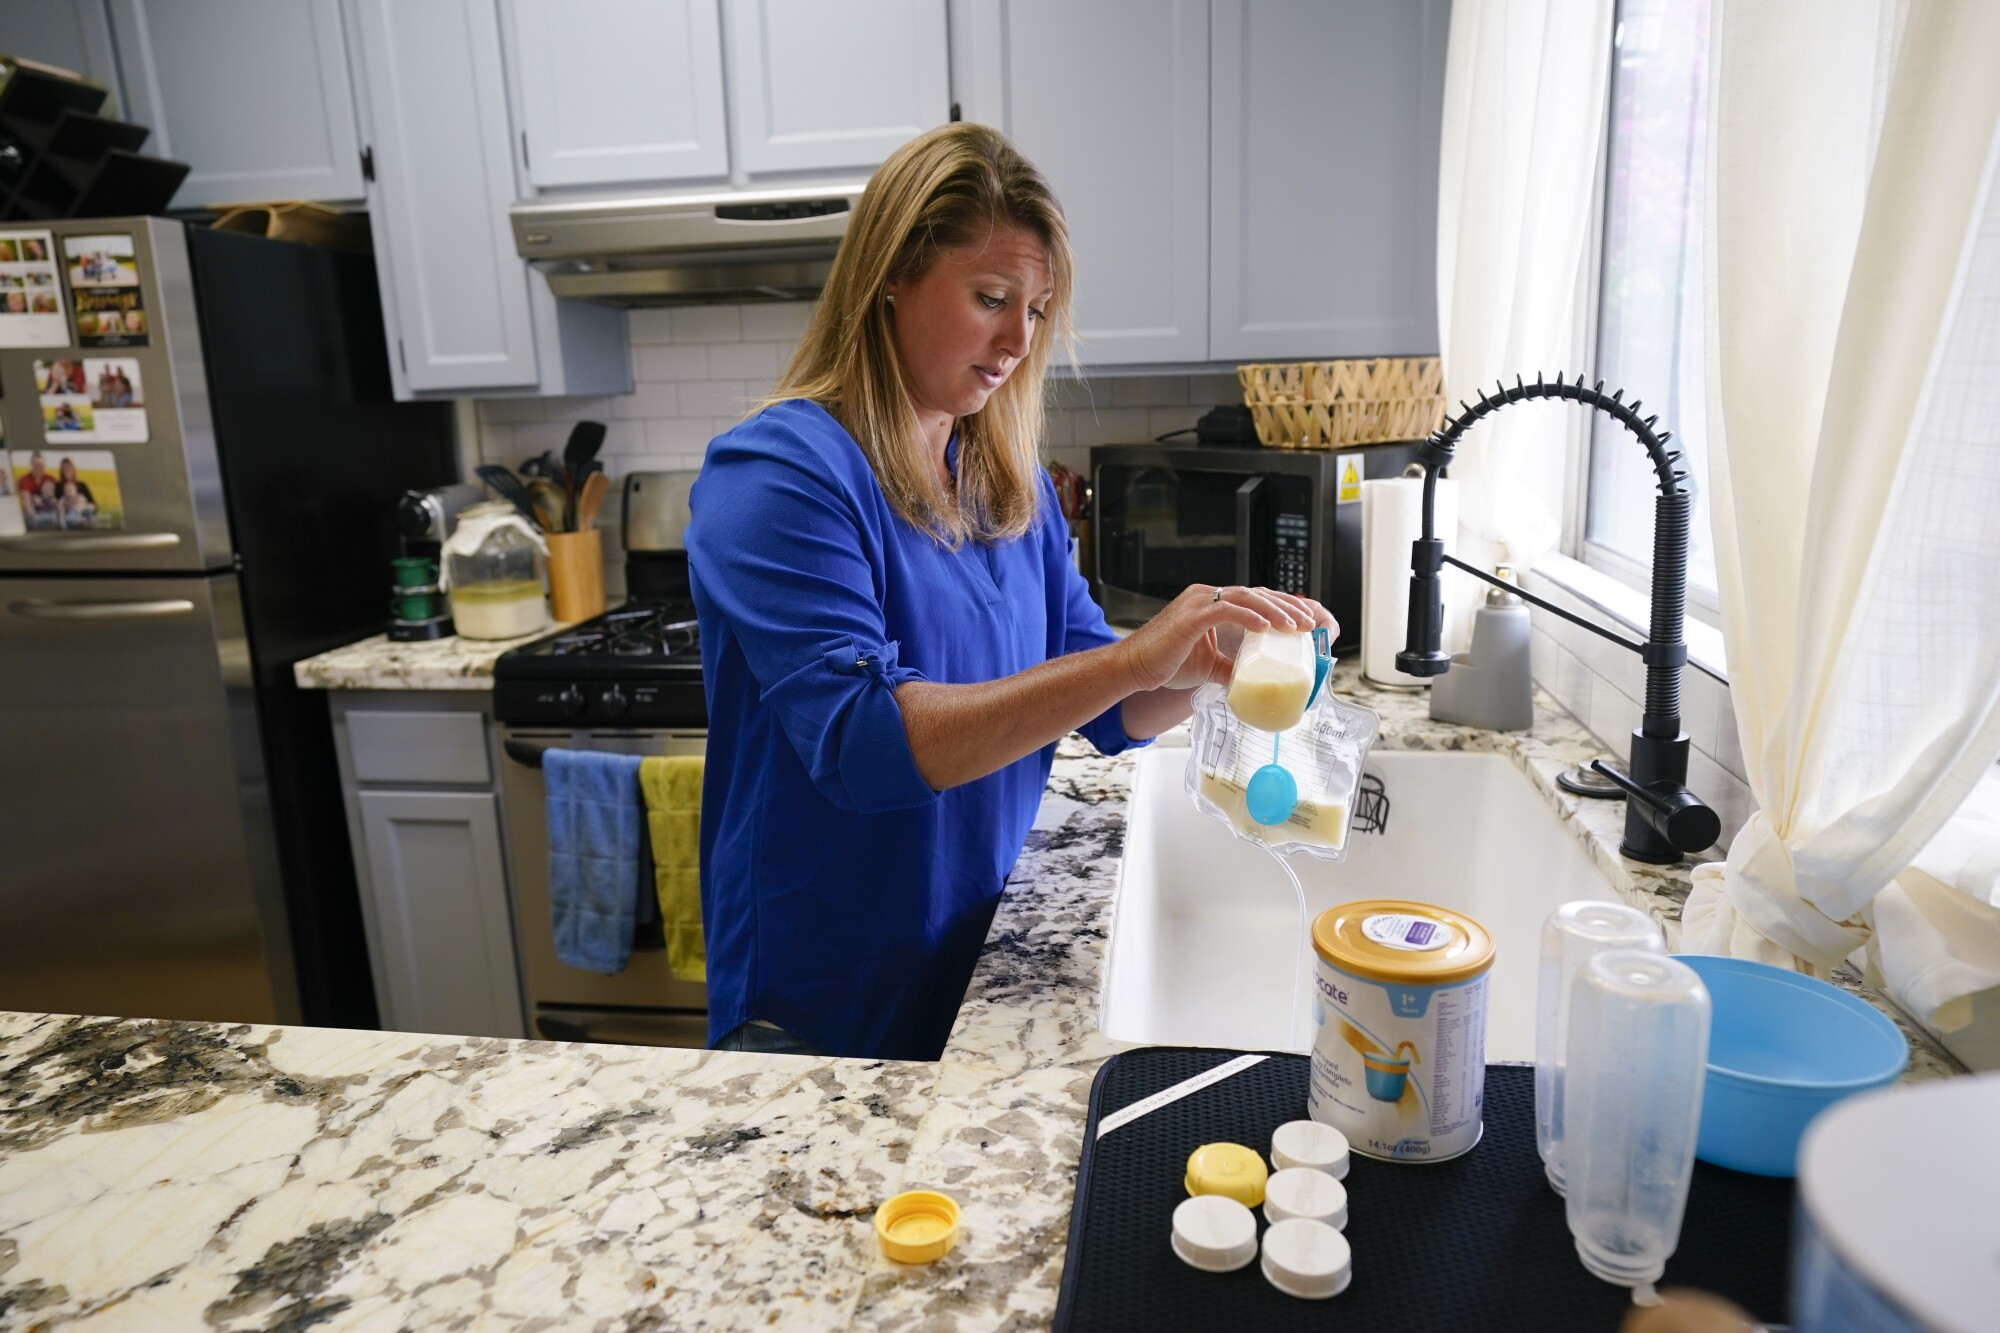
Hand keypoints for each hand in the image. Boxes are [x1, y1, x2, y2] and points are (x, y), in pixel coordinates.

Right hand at [1119, 585, 1323, 694]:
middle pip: (1255, 593)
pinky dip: (1249, 617)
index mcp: (1210, 604)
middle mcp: (1205, 597)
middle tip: (1307, 623)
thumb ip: (1229, 666)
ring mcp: (1198, 603)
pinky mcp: (1191, 616)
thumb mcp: (1207, 665)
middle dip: (1286, 606)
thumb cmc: (1164, 664)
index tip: (1302, 621)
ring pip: (1245, 597)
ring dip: (1274, 610)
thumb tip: (1250, 681)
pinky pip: (1226, 610)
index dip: (1280, 607)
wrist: (1133, 668)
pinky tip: (1266, 628)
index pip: (1254, 598)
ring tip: (1293, 626)